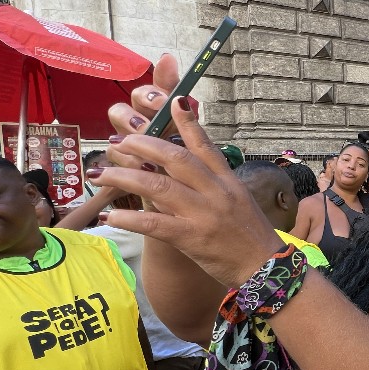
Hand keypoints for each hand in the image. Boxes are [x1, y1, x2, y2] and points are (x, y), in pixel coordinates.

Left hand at [89, 97, 279, 288]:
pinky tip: (111, 216)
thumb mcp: (238, 201)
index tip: (173, 101)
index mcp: (228, 181)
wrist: (266, 268)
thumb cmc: (250, 236)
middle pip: (176, 159)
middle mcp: (215, 193)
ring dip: (126, 176)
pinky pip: (155, 224)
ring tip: (102, 173)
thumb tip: (180, 173)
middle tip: (122, 140)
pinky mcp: (192, 239)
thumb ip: (212, 185)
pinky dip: (130, 219)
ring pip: (158, 187)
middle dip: (145, 145)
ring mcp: (203, 215)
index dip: (188, 123)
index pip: (205, 146)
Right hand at [106, 54, 185, 180]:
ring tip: (146, 158)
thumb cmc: (180, 140)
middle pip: (118, 112)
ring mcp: (124, 144)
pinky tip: (134, 175)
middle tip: (146, 128)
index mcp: (149, 109)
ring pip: (114, 142)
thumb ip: (173, 88)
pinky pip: (113, 165)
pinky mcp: (120, 165)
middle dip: (131, 120)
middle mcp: (133, 123)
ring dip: (128, 148)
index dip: (148, 96)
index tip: (161, 102)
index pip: (141, 94)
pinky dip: (122, 170)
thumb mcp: (182, 117)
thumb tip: (166, 57)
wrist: (182, 175)